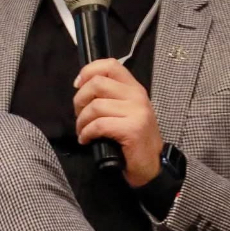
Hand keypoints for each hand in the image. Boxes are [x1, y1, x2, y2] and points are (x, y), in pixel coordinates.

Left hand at [73, 58, 162, 188]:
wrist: (151, 166)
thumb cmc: (133, 140)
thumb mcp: (125, 111)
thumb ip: (109, 96)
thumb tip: (81, 85)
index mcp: (134, 88)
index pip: (110, 65)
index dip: (89, 71)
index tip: (78, 85)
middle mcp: (137, 96)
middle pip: (97, 84)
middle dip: (80, 100)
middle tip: (79, 115)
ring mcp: (136, 112)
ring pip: (95, 106)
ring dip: (82, 121)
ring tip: (83, 131)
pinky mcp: (132, 129)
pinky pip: (99, 125)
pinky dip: (87, 133)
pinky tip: (87, 140)